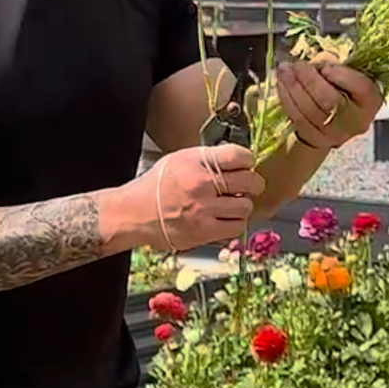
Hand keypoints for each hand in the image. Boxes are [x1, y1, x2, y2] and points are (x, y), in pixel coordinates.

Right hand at [113, 145, 264, 252]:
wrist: (134, 214)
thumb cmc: (155, 186)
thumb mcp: (178, 160)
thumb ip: (207, 159)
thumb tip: (235, 161)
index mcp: (197, 162)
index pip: (239, 156)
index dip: (248, 159)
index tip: (247, 164)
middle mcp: (203, 184)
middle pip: (248, 181)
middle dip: (253, 183)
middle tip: (250, 186)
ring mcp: (205, 210)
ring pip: (245, 206)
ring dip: (243, 205)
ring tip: (234, 204)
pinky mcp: (204, 232)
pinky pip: (236, 227)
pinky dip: (235, 223)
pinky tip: (227, 219)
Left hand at [275, 59, 381, 152]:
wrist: (336, 119)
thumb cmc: (345, 88)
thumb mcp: (351, 72)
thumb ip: (341, 64)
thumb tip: (318, 56)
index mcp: (371, 100)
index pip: (361, 88)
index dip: (342, 76)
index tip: (326, 67)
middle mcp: (357, 121)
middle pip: (331, 102)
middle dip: (310, 81)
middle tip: (295, 64)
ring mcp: (335, 134)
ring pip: (310, 112)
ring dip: (293, 88)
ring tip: (284, 71)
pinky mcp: (316, 139)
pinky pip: (298, 119)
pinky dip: (287, 99)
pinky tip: (281, 84)